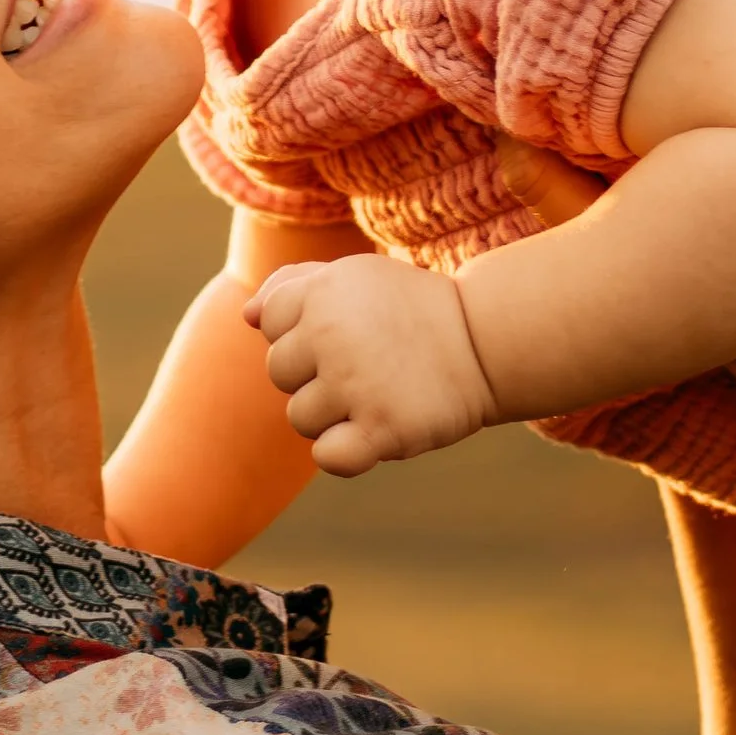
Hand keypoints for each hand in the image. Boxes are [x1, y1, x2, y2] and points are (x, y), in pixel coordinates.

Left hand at [243, 251, 496, 475]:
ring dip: (333, 414)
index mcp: (322, 291)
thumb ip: (295, 286)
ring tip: (378, 392)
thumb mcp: (356, 277)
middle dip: (315, 373)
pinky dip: (345, 453)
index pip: (270, 322)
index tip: (347, 328)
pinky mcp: (382, 428)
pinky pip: (328, 457)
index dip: (304, 329)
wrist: (486, 341)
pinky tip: (374, 431)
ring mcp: (356, 383)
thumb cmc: (412, 310)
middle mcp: (332, 334)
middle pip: (280, 372)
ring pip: (300, 417)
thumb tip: (249, 315)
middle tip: (367, 363)